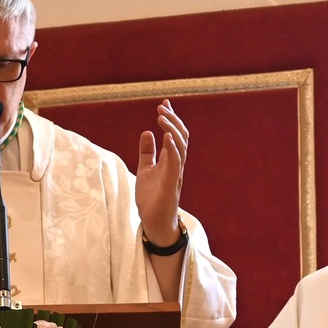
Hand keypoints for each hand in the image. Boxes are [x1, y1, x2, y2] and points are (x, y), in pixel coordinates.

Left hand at [135, 99, 187, 248]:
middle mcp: (176, 165)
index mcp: (171, 161)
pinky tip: (166, 136)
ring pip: (180, 147)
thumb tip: (147, 133)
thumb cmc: (151, 198)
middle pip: (181, 137)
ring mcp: (175, 174)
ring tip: (161, 117)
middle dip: (173, 120)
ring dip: (172, 130)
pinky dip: (172, 148)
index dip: (172, 119)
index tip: (164, 104)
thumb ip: (147, 152)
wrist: (153, 222)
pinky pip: (176, 163)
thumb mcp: (145, 170)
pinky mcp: (171, 184)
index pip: (176, 135)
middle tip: (161, 108)